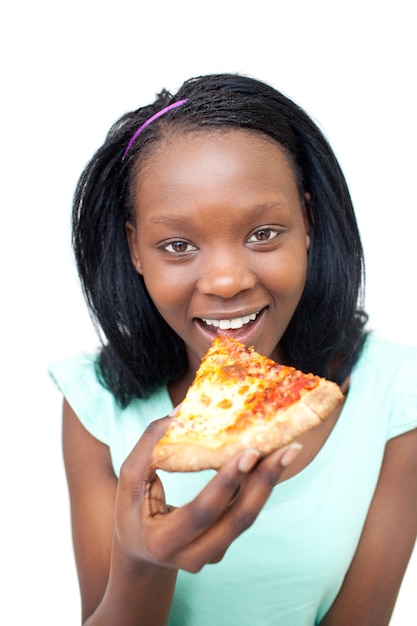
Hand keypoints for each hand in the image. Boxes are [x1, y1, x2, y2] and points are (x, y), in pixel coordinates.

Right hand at [114, 412, 301, 573]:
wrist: (140, 553)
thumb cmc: (132, 510)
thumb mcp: (130, 478)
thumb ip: (151, 444)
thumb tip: (184, 409)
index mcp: (163, 541)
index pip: (202, 512)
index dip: (227, 482)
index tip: (249, 452)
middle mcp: (192, 555)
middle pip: (238, 519)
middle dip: (265, 481)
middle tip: (287, 449)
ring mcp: (212, 554)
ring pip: (247, 517)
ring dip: (269, 482)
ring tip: (289, 451)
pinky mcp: (224, 546)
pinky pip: (245, 514)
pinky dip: (260, 487)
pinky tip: (273, 461)